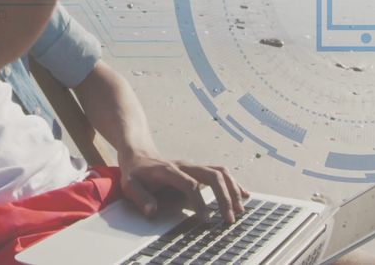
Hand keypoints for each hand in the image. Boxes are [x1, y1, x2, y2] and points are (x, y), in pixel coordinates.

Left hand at [119, 152, 249, 223]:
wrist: (139, 154)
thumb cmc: (135, 173)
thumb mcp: (129, 184)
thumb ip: (140, 197)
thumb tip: (153, 211)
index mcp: (169, 170)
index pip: (189, 184)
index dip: (199, 202)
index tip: (205, 220)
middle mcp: (185, 166)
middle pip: (212, 175)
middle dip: (224, 197)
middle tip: (229, 219)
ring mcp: (194, 166)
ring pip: (220, 172)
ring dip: (233, 190)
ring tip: (240, 210)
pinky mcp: (199, 169)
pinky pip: (221, 173)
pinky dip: (234, 184)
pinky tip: (244, 195)